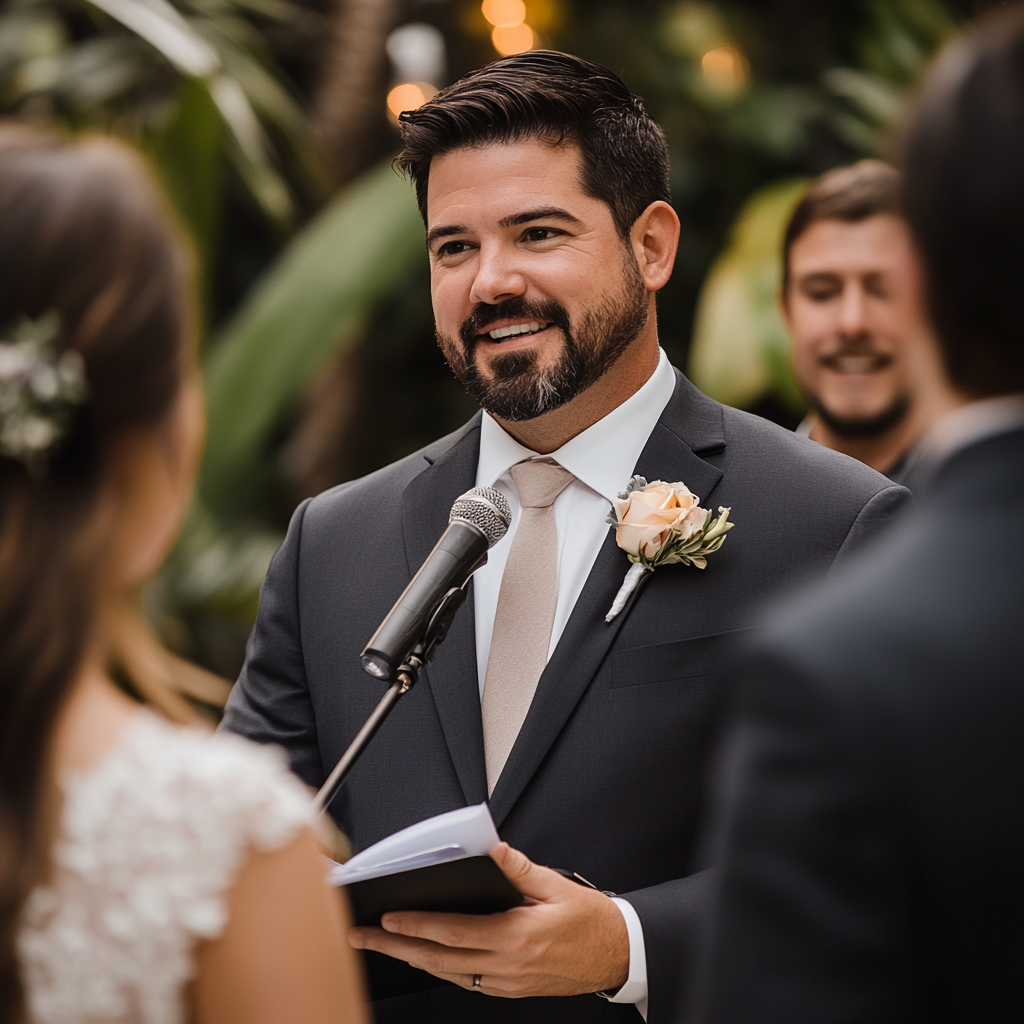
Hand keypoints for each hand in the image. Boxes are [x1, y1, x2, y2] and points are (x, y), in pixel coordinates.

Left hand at [348, 841, 629, 997]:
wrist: (616, 955)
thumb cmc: (588, 919)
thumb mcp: (556, 886)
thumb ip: (519, 869)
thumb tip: (492, 850)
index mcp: (517, 935)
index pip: (455, 931)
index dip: (417, 926)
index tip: (387, 918)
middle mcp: (507, 964)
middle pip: (440, 958)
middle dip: (396, 948)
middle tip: (362, 938)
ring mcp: (507, 982)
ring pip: (448, 973)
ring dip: (411, 959)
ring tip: (381, 947)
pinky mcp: (510, 990)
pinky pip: (466, 981)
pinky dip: (439, 968)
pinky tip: (423, 957)